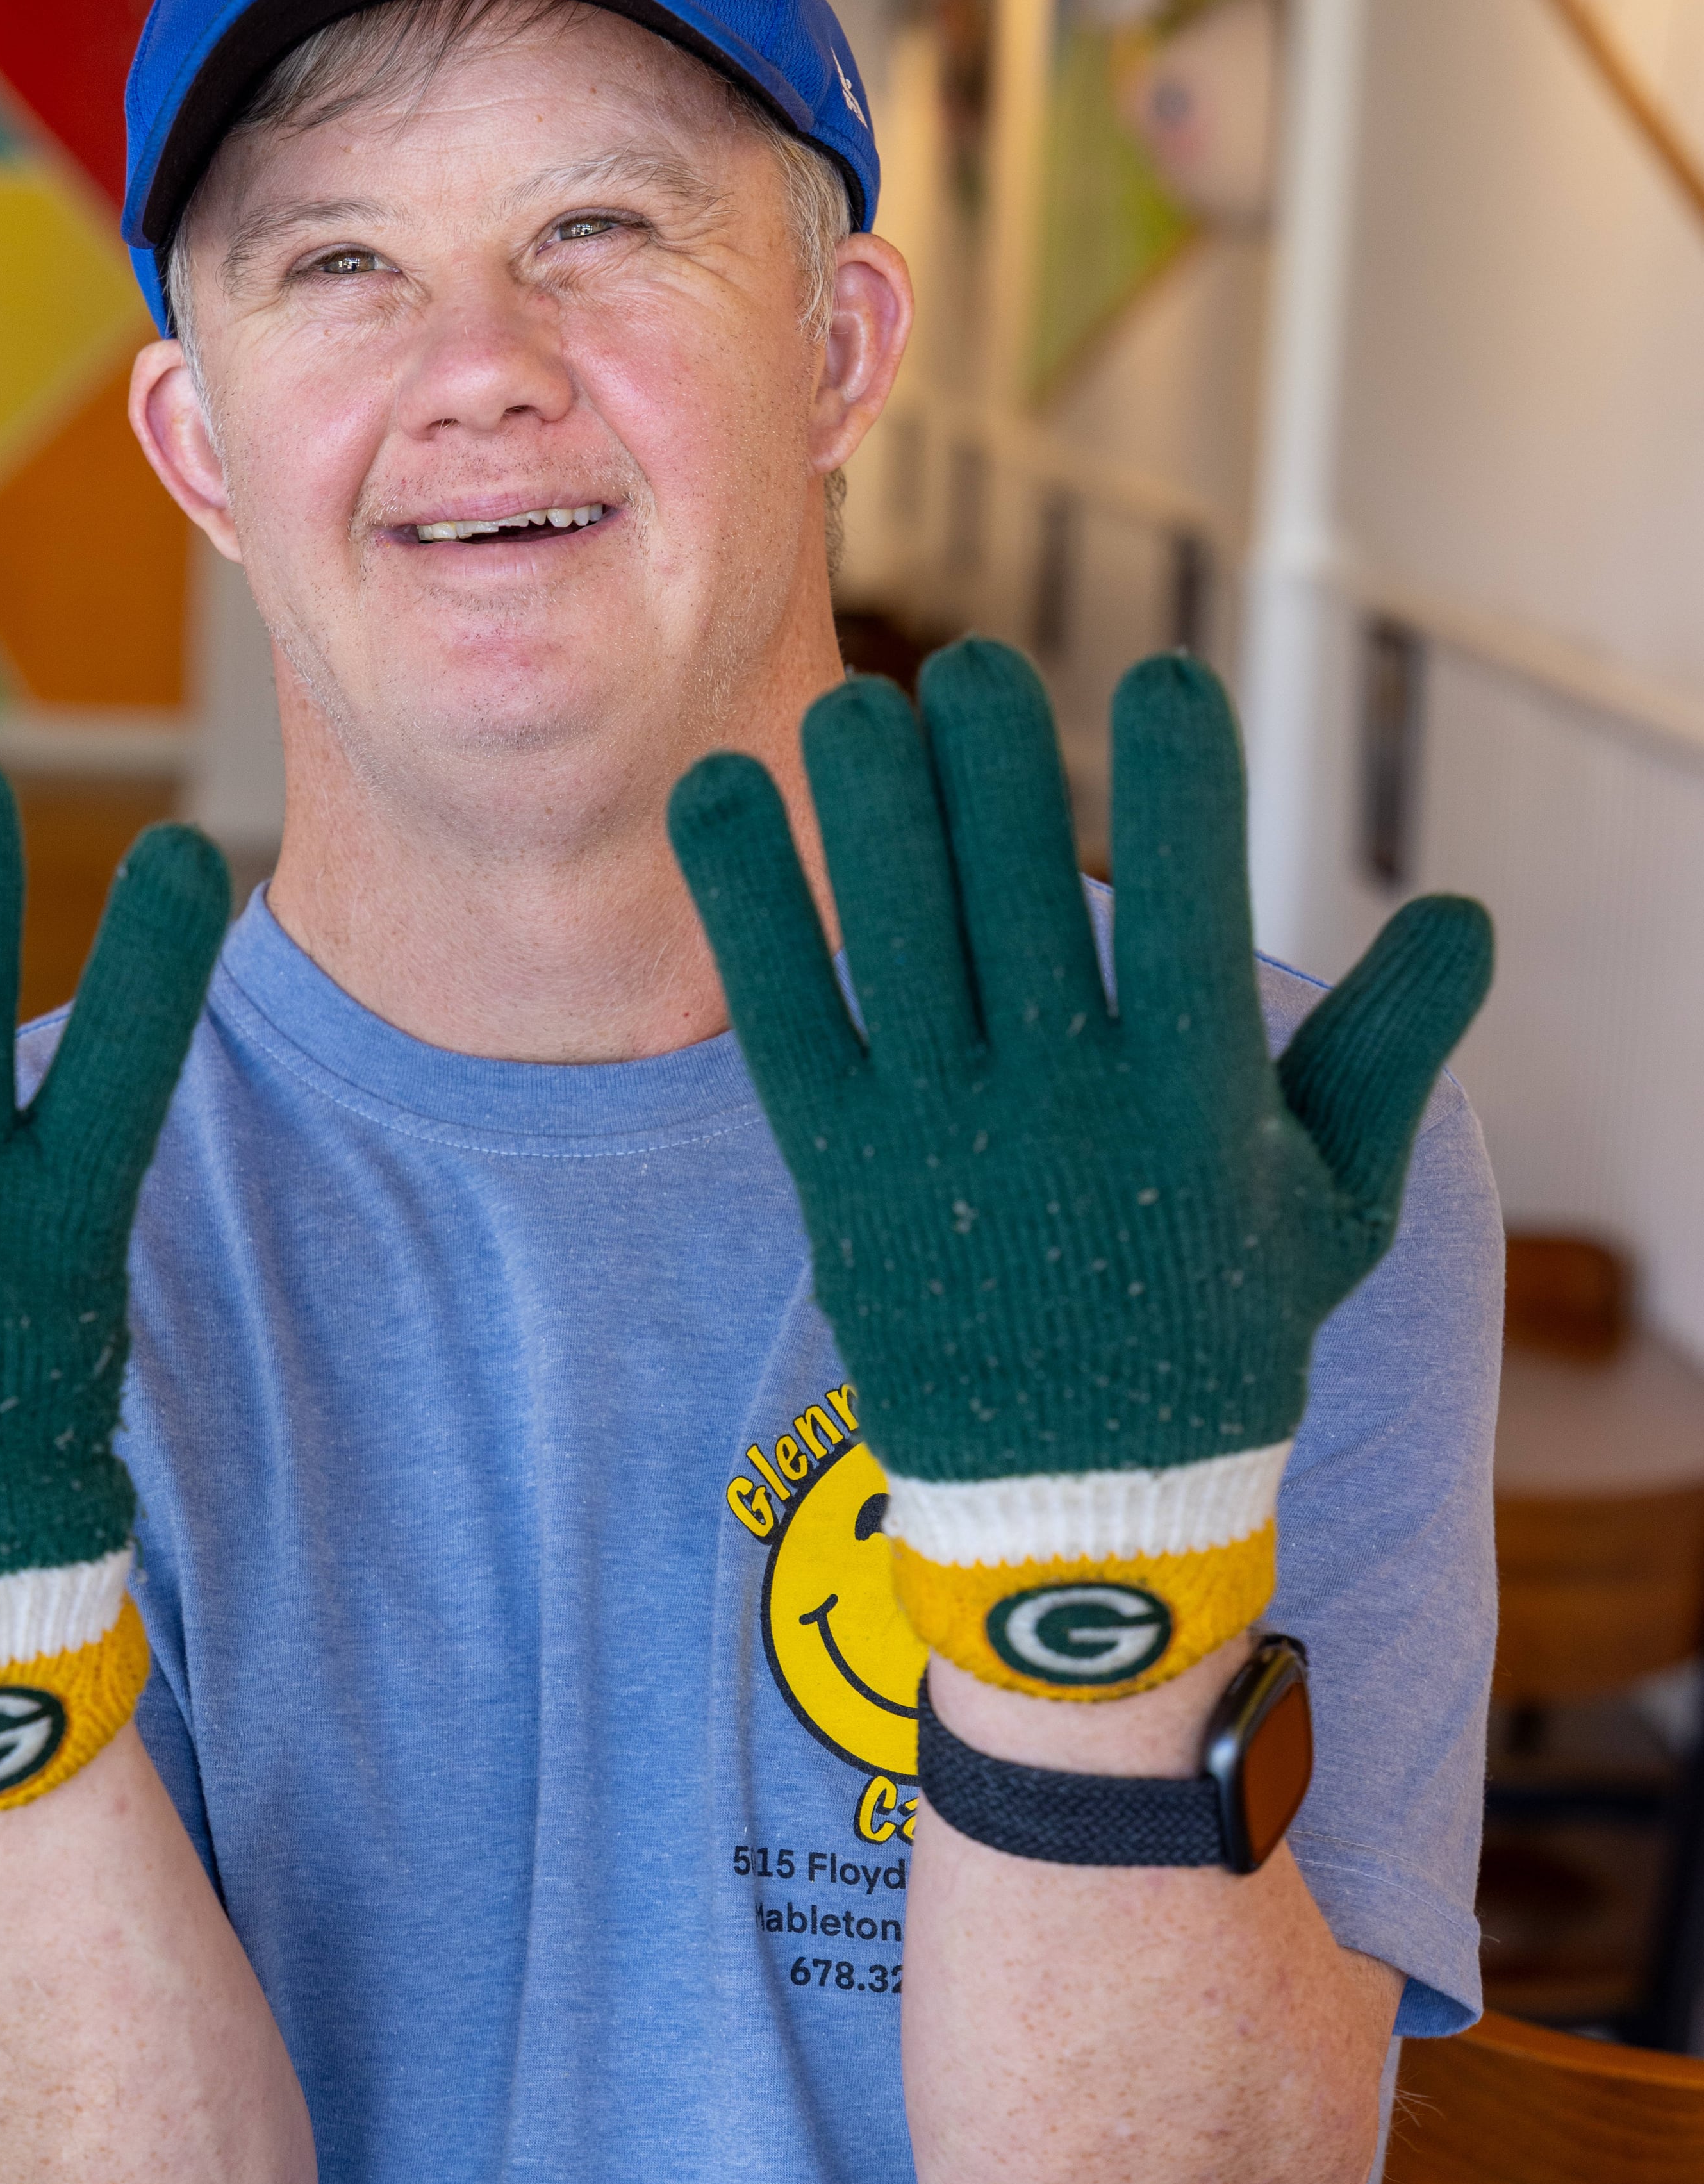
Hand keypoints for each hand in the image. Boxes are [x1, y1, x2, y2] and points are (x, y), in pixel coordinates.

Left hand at [668, 640, 1490, 1699]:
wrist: (1079, 1510)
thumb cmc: (1219, 1332)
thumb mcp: (1335, 1209)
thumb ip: (1391, 1055)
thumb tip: (1462, 916)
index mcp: (1200, 1096)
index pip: (1198, 892)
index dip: (1181, 764)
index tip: (1164, 677)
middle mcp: (1068, 1103)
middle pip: (1020, 873)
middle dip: (992, 745)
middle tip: (973, 673)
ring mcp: (943, 1134)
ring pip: (894, 915)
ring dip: (870, 789)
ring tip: (863, 712)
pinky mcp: (837, 1168)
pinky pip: (779, 1002)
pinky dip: (744, 890)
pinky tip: (720, 788)